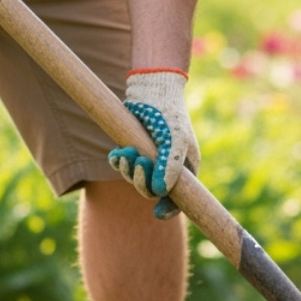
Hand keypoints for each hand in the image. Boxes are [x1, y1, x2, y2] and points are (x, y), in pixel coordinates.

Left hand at [108, 69, 199, 219]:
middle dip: (141, 181)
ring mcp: (149, 158)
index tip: (157, 212)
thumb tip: (160, 192)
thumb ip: (169, 166)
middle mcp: (166, 167)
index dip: (169, 208)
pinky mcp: (132, 148)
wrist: (152, 88)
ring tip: (125, 154)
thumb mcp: (174, 140)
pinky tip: (116, 154)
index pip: (179, 198)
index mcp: (184, 168)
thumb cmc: (169, 114)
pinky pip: (122, 165)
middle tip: (137, 164)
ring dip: (127, 170)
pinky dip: (117, 162)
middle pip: (151, 189)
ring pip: (134, 178)